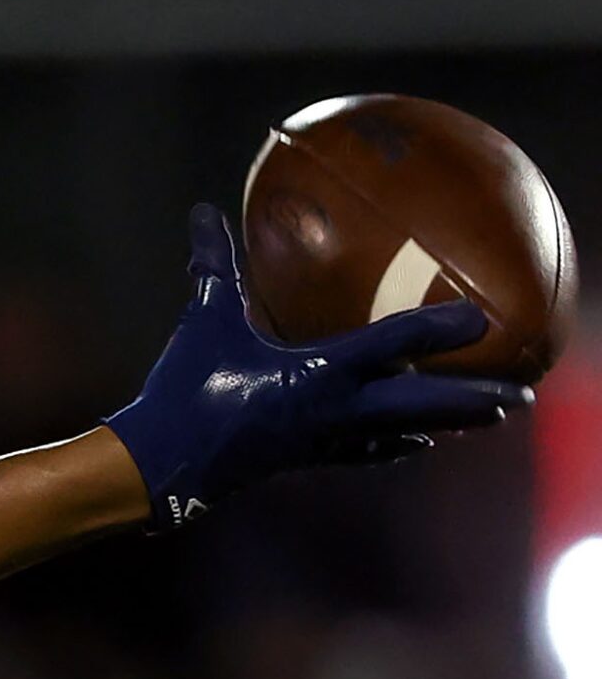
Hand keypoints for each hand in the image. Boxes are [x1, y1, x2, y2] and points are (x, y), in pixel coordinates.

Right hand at [106, 204, 531, 526]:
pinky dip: (397, 444)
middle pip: (420, 406)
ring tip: (490, 419)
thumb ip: (212, 266)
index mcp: (317, 374)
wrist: (161, 464)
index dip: (437, 330)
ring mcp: (325, 439)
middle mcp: (334, 410)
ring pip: (404, 432)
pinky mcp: (308, 457)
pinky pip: (367, 451)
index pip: (392, 347)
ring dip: (450, 424)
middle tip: (518, 398)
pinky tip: (416, 444)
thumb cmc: (185, 389)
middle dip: (470, 402)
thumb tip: (201, 213)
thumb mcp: (203, 322)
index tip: (480, 320)